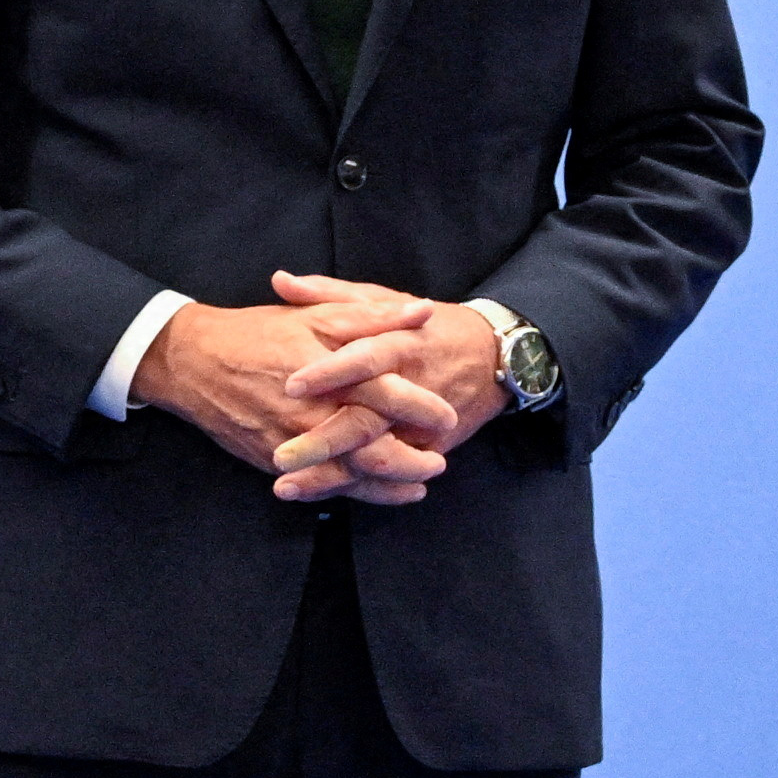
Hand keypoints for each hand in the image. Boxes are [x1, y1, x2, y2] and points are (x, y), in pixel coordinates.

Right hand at [139, 288, 465, 508]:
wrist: (191, 361)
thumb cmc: (255, 334)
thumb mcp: (316, 314)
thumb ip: (373, 316)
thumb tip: (423, 313)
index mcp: (332, 377)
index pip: (392, 400)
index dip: (426, 412)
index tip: (447, 416)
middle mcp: (315, 416)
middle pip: (378, 453)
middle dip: (415, 463)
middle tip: (438, 462)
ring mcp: (292, 443)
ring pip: (351, 477)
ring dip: (389, 487)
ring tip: (416, 487)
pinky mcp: (272, 459)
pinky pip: (318, 483)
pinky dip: (349, 492)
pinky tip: (369, 491)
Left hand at [270, 273, 501, 476]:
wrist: (497, 357)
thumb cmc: (427, 326)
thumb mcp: (383, 300)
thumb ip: (329, 294)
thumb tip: (280, 281)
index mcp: (399, 345)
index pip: (364, 358)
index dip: (330, 373)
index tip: (291, 386)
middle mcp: (411, 389)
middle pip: (367, 420)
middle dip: (324, 440)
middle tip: (281, 456)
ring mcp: (421, 425)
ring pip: (375, 456)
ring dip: (331, 475)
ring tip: (285, 486)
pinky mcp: (429, 449)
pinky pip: (389, 473)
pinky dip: (355, 487)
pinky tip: (315, 495)